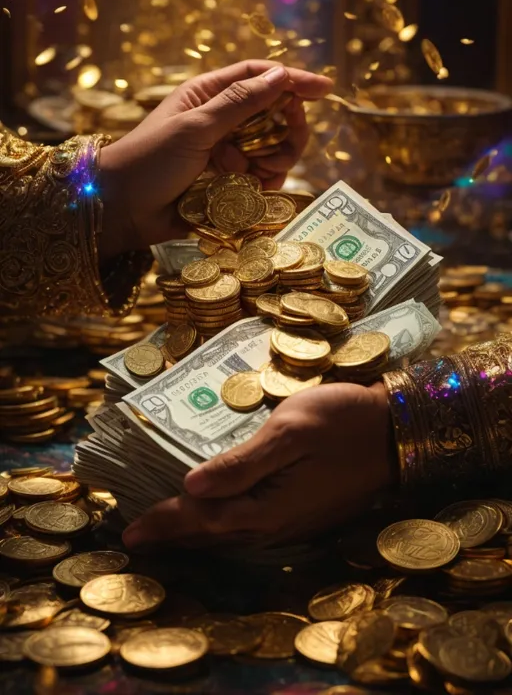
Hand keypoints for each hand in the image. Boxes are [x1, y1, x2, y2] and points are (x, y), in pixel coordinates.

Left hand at [98, 61, 331, 259]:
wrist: (120, 209)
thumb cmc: (149, 160)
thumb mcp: (195, 126)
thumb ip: (240, 102)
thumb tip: (280, 74)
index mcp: (209, 95)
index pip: (259, 77)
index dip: (293, 81)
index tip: (325, 90)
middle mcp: (220, 120)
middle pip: (274, 115)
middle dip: (288, 130)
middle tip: (290, 144)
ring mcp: (225, 154)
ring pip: (273, 150)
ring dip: (276, 161)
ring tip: (260, 175)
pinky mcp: (227, 185)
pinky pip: (262, 181)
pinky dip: (265, 185)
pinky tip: (251, 191)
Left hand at [122, 381, 396, 549]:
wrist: (399, 431)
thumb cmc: (343, 420)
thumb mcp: (290, 431)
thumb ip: (241, 464)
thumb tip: (191, 487)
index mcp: (268, 506)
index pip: (202, 520)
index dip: (164, 524)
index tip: (129, 532)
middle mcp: (277, 524)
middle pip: (213, 536)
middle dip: (173, 536)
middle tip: (136, 537)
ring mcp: (294, 523)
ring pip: (232, 536)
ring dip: (196, 535)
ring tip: (167, 530)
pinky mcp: (306, 514)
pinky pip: (251, 530)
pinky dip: (223, 527)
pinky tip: (217, 517)